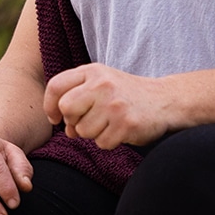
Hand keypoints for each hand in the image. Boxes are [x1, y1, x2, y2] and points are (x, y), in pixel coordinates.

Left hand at [43, 64, 172, 149]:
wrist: (165, 100)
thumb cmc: (126, 94)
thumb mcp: (101, 82)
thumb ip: (76, 95)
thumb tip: (62, 125)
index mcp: (93, 71)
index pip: (56, 86)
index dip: (50, 106)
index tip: (56, 118)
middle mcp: (102, 84)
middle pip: (66, 109)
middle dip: (73, 122)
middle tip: (88, 122)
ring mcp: (114, 104)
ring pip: (83, 130)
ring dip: (93, 134)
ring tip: (110, 123)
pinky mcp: (126, 123)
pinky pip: (102, 143)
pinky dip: (109, 142)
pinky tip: (120, 130)